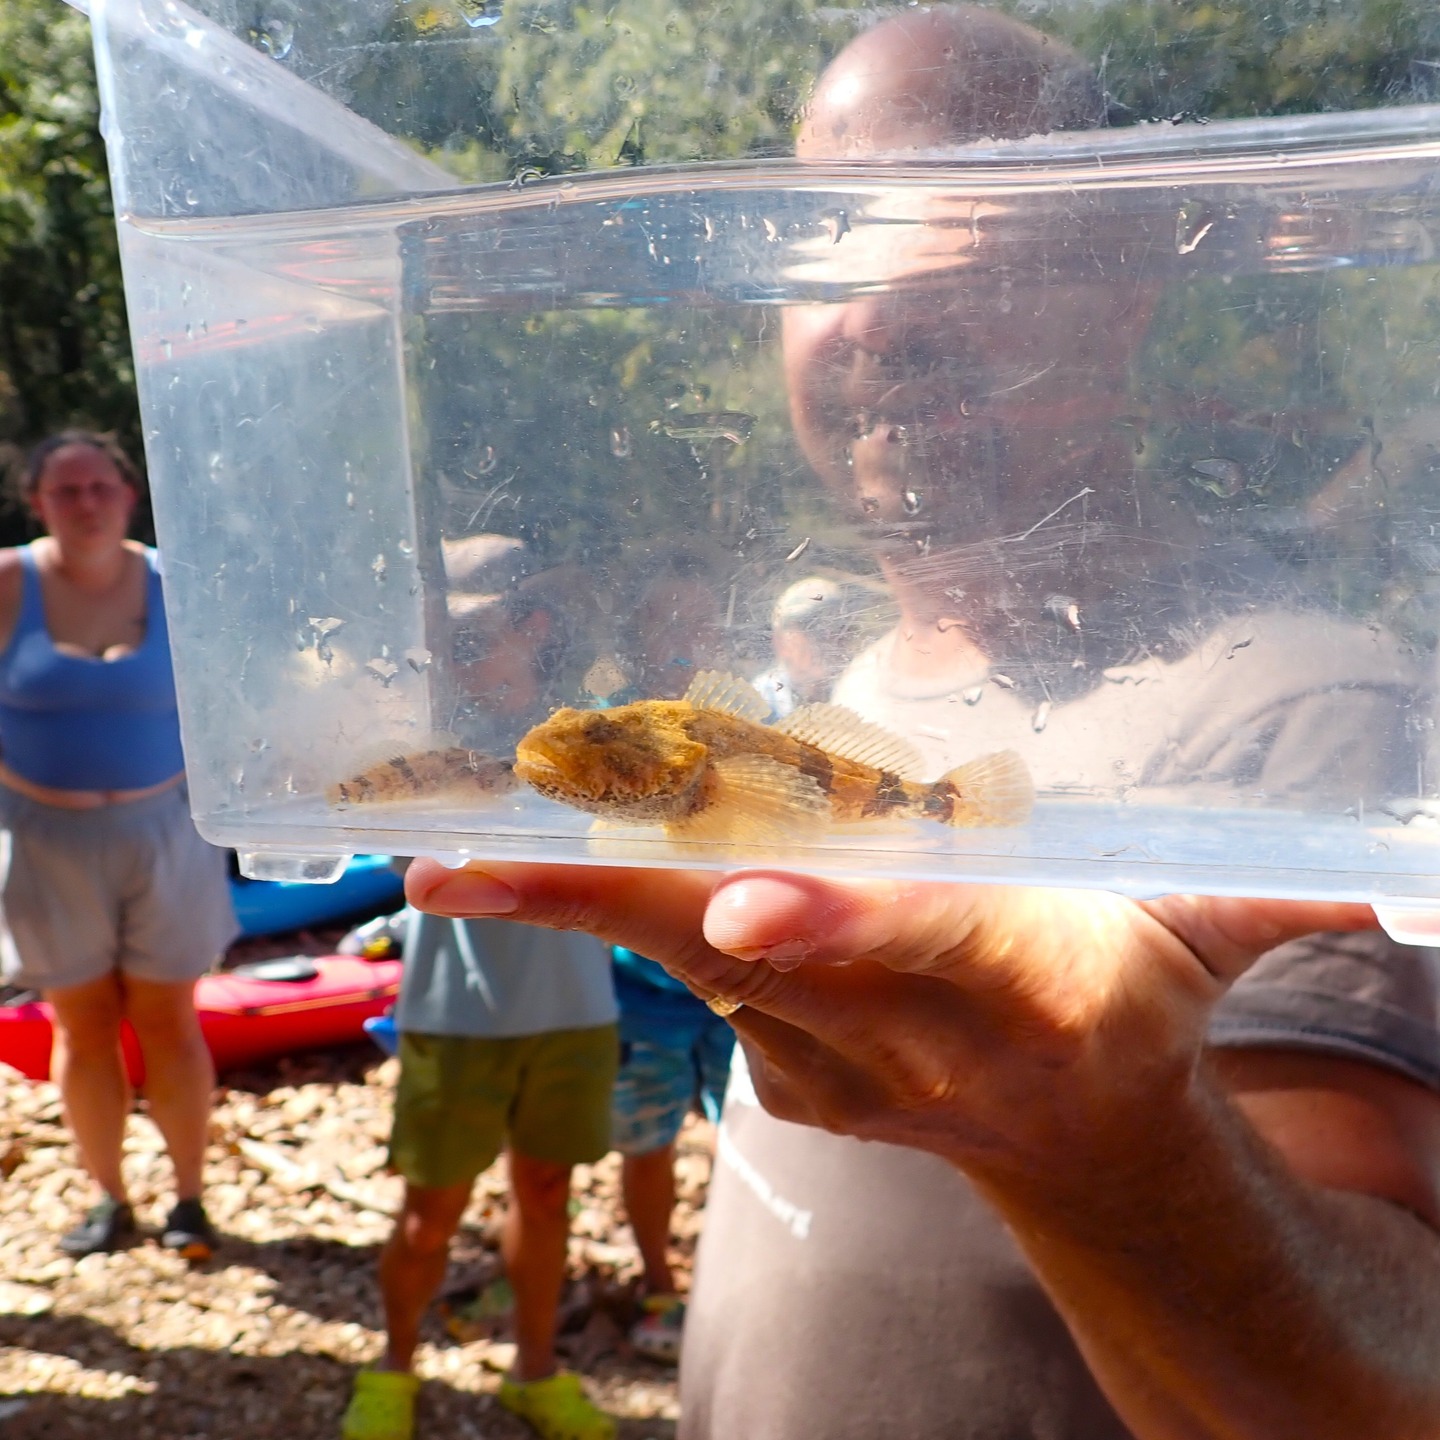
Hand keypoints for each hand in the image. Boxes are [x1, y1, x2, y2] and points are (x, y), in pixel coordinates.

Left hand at [406, 859, 1372, 1186]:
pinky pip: (690, 984)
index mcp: (1017, 986)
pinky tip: (545, 869)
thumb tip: (1391, 882)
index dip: (835, 934)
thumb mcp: (1200, 932)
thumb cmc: (1136, 995)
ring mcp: (823, 1071)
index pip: (918, 952)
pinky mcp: (780, 1078)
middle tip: (457, 862)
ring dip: (573, 911)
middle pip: (735, 958)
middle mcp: (900, 1042)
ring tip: (462, 846)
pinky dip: (609, 923)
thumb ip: (1261, 901)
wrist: (1073, 1135)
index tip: (737, 915)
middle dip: (596, 910)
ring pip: (686, 970)